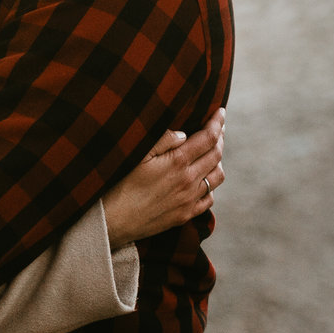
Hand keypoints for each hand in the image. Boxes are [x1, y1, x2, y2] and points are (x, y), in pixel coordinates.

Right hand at [101, 109, 225, 241]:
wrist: (113, 220)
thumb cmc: (119, 184)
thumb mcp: (137, 154)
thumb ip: (163, 140)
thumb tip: (184, 134)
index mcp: (177, 162)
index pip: (208, 137)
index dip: (218, 122)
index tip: (220, 112)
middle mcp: (189, 180)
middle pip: (217, 155)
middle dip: (220, 138)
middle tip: (218, 129)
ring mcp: (189, 199)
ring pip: (217, 177)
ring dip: (218, 161)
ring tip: (212, 153)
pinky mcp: (185, 215)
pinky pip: (209, 199)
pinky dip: (211, 186)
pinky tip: (203, 180)